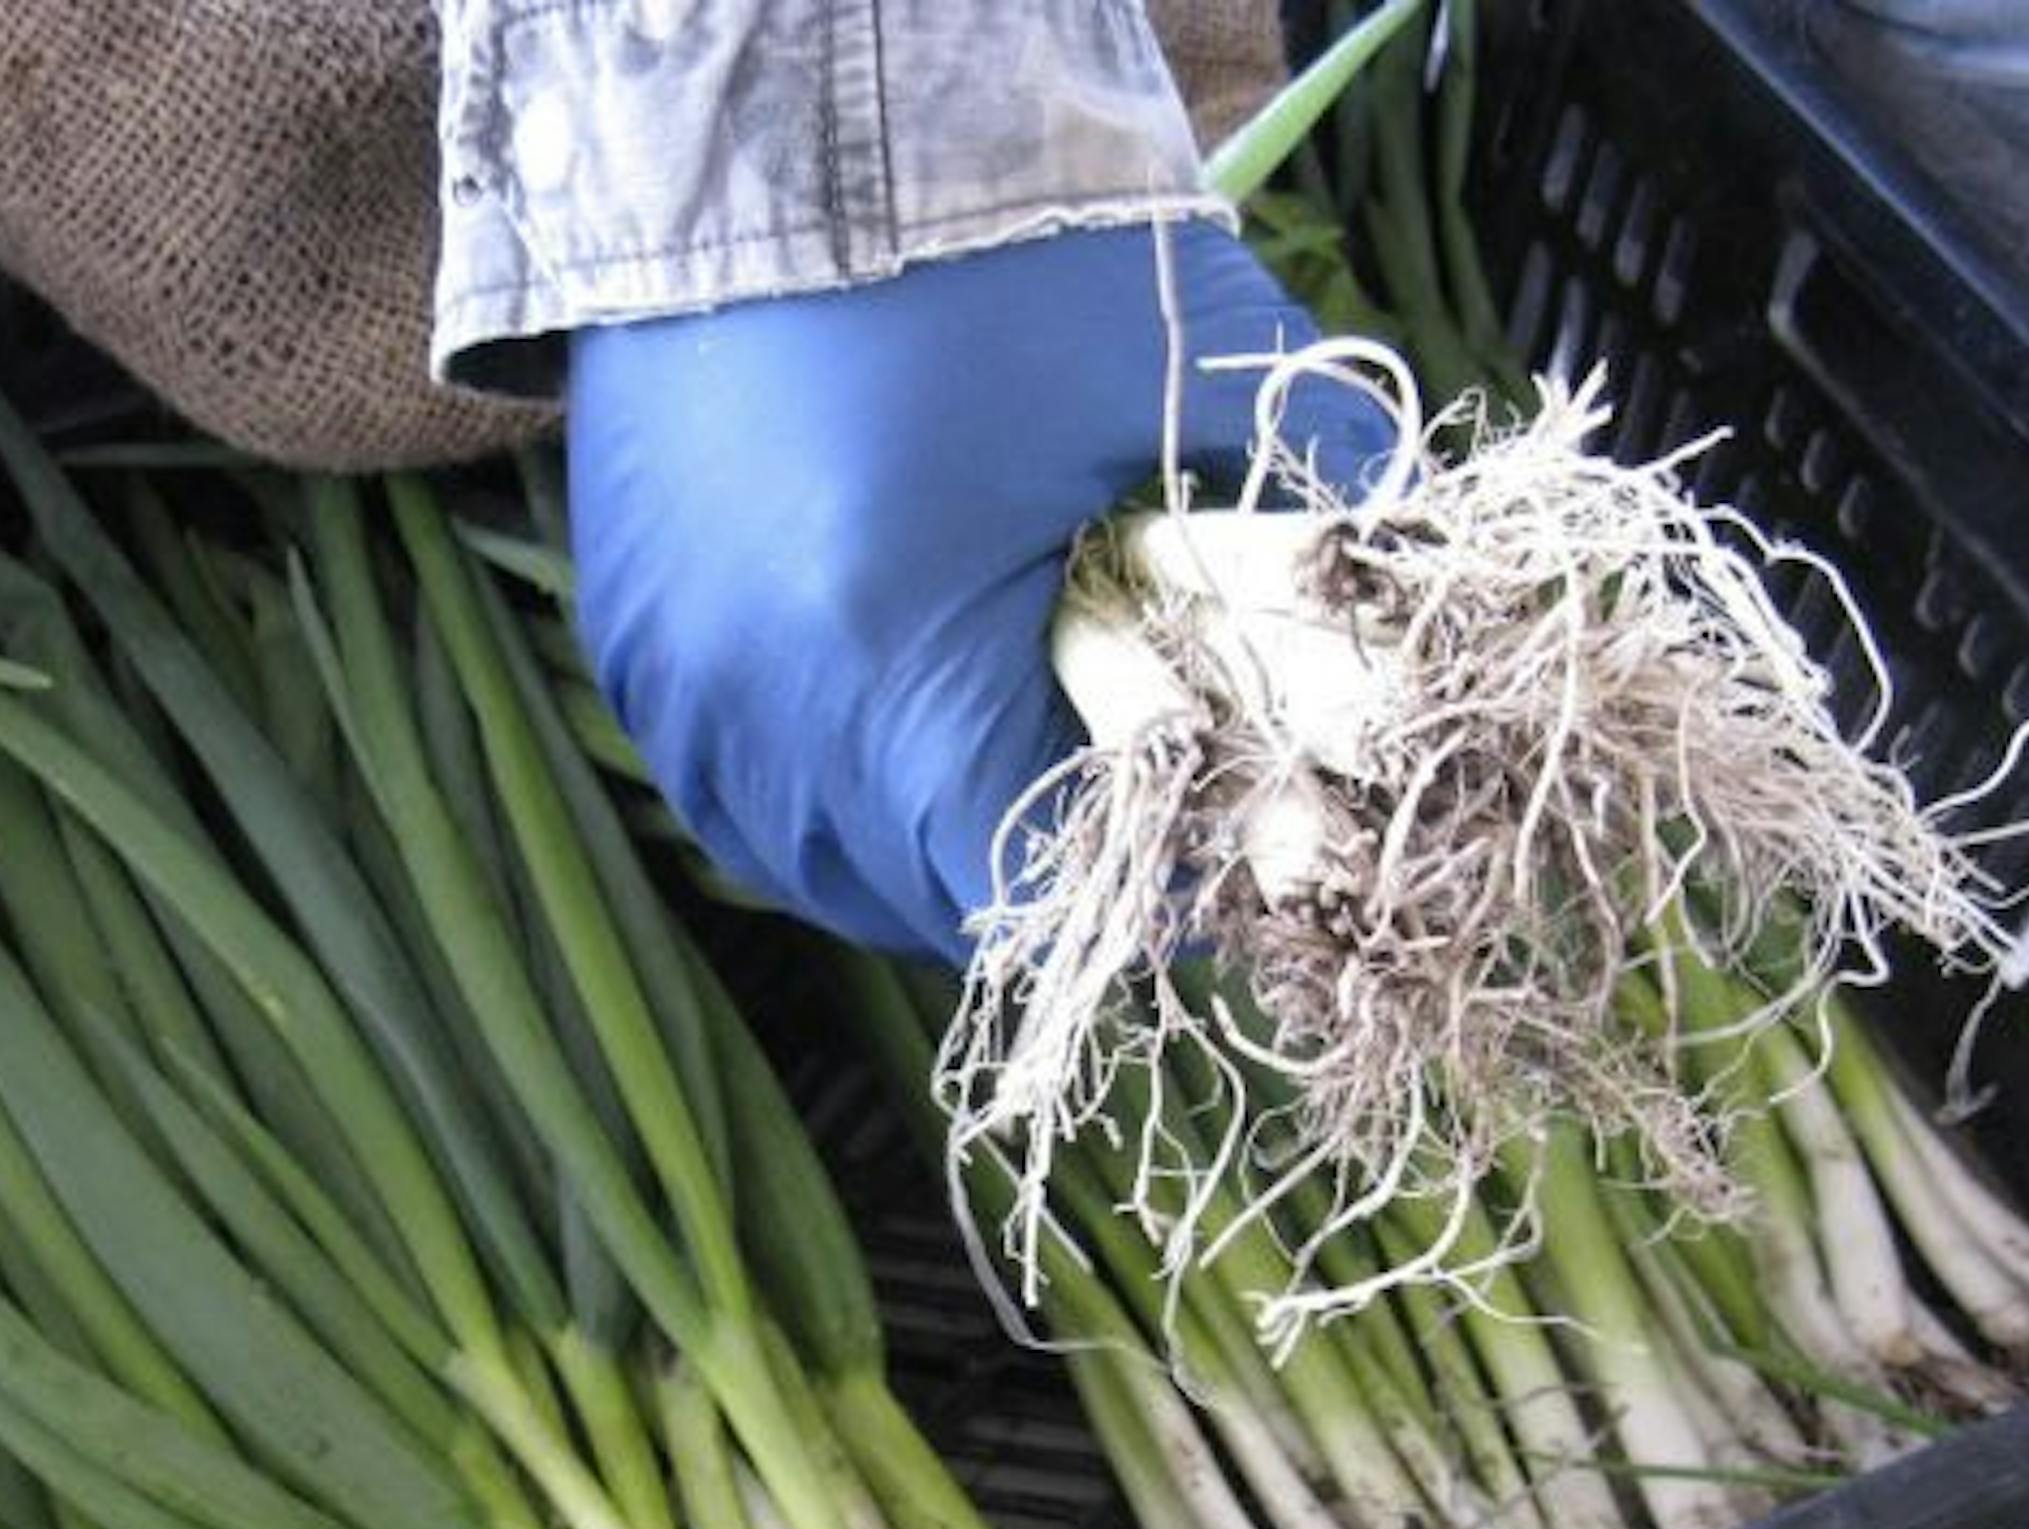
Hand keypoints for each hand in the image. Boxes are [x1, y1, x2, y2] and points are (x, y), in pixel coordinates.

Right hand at [568, 221, 1391, 959]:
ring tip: (996, 786)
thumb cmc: (995, 254)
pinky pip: (730, 799)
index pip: (1021, 886)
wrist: (777, 124)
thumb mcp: (1178, 388)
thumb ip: (1300, 531)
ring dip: (920, 860)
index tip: (1192, 854)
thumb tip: (1396, 642)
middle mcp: (759, 713)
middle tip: (1111, 816)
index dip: (1125, 892)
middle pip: (916, 904)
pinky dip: (819, 803)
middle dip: (1032, 879)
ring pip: (813, 870)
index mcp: (891, 667)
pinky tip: (879, 741)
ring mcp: (677, 689)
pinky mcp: (632, 648)